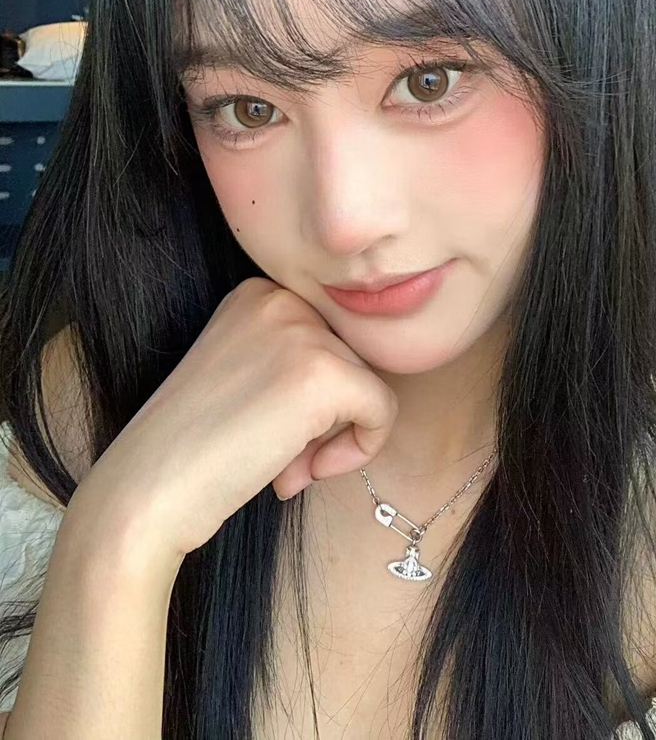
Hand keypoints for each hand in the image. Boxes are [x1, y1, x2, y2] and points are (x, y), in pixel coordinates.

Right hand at [71, 277, 398, 561]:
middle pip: (352, 361)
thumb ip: (297, 365)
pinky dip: (358, 451)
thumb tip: (363, 391)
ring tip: (282, 470)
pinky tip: (299, 473)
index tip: (269, 433)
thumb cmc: (193, 448)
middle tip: (279, 461)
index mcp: (258, 293)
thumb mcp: (246, 376)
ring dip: (334, 440)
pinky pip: (382, 411)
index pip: (329, 341)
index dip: (311, 399)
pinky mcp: (323, 374)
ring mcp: (302, 332)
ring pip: (369, 387)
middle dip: (325, 421)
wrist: (146, 489)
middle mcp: (281, 298)